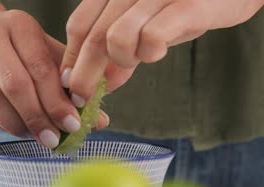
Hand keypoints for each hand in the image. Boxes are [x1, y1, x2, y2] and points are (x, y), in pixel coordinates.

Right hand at [0, 9, 108, 148]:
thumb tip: (99, 120)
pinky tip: (20, 130)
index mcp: (20, 25)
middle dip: (39, 117)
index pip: (41, 67)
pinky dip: (3, 124)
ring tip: (39, 138)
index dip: (58, 100)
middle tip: (55, 139)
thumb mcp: (47, 55)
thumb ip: (72, 84)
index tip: (73, 124)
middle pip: (16, 85)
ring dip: (20, 125)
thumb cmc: (18, 48)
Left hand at [60, 0, 263, 104]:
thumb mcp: (151, 24)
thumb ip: (125, 49)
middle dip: (84, 76)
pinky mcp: (185, 4)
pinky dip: (150, 53)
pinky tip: (158, 51)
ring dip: (122, 62)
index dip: (71, 58)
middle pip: (92, 37)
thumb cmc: (191, 6)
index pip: (79, 25)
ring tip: (140, 60)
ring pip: (115, 39)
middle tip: (83, 100)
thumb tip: (103, 82)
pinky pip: (152, 37)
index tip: (71, 85)